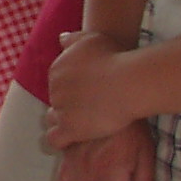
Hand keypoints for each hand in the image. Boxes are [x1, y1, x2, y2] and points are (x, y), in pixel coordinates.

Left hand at [46, 32, 140, 148]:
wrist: (127, 82)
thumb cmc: (115, 58)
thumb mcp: (92, 39)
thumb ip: (74, 39)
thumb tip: (61, 39)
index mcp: (57, 69)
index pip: (57, 83)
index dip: (72, 89)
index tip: (88, 93)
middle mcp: (53, 89)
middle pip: (57, 101)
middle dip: (70, 105)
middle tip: (90, 109)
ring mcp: (60, 109)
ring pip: (53, 119)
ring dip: (64, 122)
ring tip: (82, 125)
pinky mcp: (69, 128)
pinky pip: (54, 139)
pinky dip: (61, 141)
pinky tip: (74, 140)